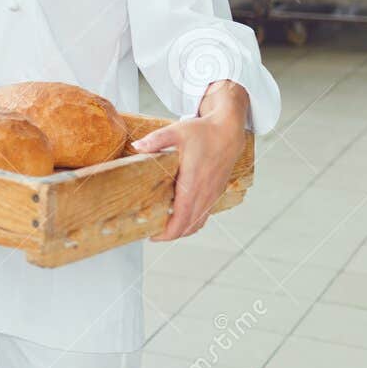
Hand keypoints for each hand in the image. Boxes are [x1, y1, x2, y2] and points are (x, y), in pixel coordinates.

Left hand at [131, 113, 245, 240]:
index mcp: (193, 183)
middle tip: (153, 234)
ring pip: (198, 223)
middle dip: (170, 235)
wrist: (229, 131)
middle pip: (188, 226)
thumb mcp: (176, 132)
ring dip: (182, 230)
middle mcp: (204, 193)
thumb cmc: (203, 132)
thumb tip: (137, 146)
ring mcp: (212, 195)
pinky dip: (192, 222)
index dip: (167, 232)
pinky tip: (181, 217)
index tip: (152, 236)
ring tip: (164, 228)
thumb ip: (155, 140)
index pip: (181, 217)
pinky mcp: (216, 193)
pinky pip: (204, 215)